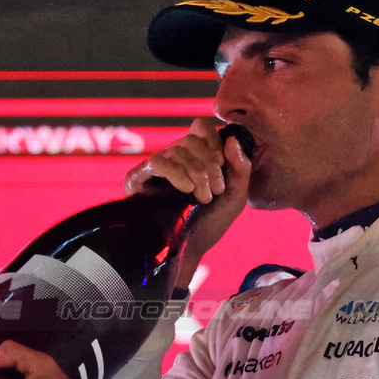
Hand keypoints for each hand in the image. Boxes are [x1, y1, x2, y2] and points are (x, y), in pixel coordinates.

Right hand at [123, 117, 253, 286]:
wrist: (188, 251)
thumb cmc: (210, 225)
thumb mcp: (234, 197)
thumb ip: (240, 169)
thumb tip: (231, 139)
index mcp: (194, 156)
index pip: (200, 128)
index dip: (213, 141)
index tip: (222, 165)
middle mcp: (173, 157)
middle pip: (191, 139)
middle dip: (208, 165)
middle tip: (215, 191)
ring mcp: (155, 167)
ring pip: (176, 150)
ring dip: (196, 173)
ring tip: (202, 198)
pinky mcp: (137, 178)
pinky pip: (158, 162)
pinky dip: (176, 173)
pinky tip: (185, 190)